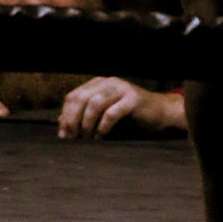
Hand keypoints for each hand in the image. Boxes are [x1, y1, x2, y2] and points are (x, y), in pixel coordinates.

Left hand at [56, 76, 183, 139]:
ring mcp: (122, 88)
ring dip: (86, 124)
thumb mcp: (103, 116)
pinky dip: (103, 127)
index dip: (65, 116)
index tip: (63, 135)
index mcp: (99, 84)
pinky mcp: (133, 99)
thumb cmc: (130, 117)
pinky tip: (101, 137)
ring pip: (94, 103)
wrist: (161, 114)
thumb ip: (83, 117)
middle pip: (81, 98)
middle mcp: (109, 82)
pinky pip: (112, 112)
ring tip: (87, 139)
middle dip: (73, 120)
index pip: (73, 96)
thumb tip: (61, 126)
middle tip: (72, 139)